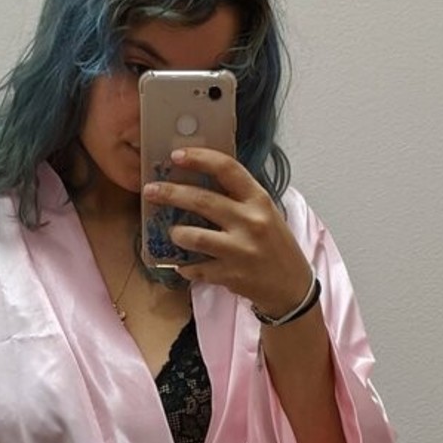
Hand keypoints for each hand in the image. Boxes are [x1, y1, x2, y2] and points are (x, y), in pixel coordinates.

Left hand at [144, 147, 312, 315]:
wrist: (292, 287)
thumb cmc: (276, 246)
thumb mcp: (265, 213)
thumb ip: (239, 198)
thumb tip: (199, 181)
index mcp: (259, 200)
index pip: (227, 169)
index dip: (199, 158)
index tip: (176, 155)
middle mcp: (250, 222)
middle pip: (202, 201)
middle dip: (170, 193)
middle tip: (150, 191)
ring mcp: (240, 250)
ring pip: (194, 236)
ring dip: (177, 234)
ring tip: (173, 233)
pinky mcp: (231, 275)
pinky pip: (196, 268)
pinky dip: (186, 268)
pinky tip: (185, 266)